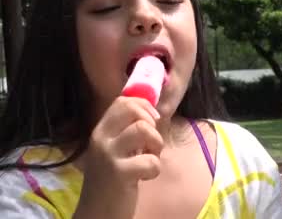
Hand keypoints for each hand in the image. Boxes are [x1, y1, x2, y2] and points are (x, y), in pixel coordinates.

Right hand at [73, 96, 162, 218]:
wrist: (97, 213)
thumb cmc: (111, 180)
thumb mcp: (115, 150)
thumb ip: (127, 131)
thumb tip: (152, 110)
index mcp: (100, 131)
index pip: (122, 101)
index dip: (144, 105)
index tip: (153, 120)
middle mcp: (101, 139)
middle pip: (133, 110)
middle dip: (152, 123)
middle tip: (151, 142)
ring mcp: (108, 156)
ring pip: (143, 130)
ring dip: (156, 144)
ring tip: (150, 157)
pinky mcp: (119, 174)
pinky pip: (151, 160)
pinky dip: (155, 169)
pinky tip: (145, 177)